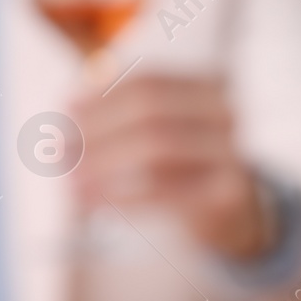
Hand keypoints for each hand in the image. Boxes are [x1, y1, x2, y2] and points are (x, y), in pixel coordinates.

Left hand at [73, 75, 274, 260]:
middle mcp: (228, 114)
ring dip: (102, 165)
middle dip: (96, 130)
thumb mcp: (166, 129)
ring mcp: (234, 153)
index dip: (101, 96)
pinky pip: (163, 191)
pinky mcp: (229, 194)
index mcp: (212, 87)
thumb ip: (124, 113)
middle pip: (148, 111)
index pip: (148, 83)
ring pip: (154, 149)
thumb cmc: (191, 167)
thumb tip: (68, 108)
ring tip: (71, 181)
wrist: (241, 217)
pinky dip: (120, 196)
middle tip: (59, 152)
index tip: (65, 114)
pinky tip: (94, 204)